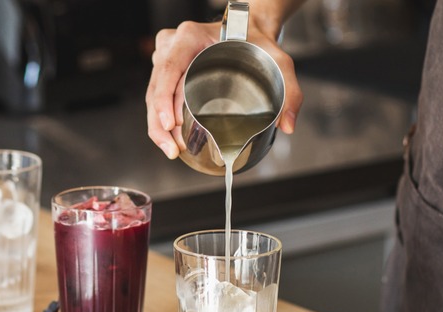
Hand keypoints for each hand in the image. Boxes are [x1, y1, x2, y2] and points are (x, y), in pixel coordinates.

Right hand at [146, 18, 302, 159]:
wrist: (248, 30)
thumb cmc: (256, 42)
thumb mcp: (278, 60)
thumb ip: (289, 90)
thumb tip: (287, 125)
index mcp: (190, 36)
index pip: (169, 69)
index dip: (165, 99)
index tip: (170, 124)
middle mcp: (172, 45)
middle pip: (156, 87)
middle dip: (160, 123)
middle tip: (172, 149)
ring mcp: (165, 57)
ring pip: (152, 95)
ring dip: (157, 126)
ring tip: (170, 150)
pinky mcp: (166, 70)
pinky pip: (157, 96)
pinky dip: (160, 120)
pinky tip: (169, 139)